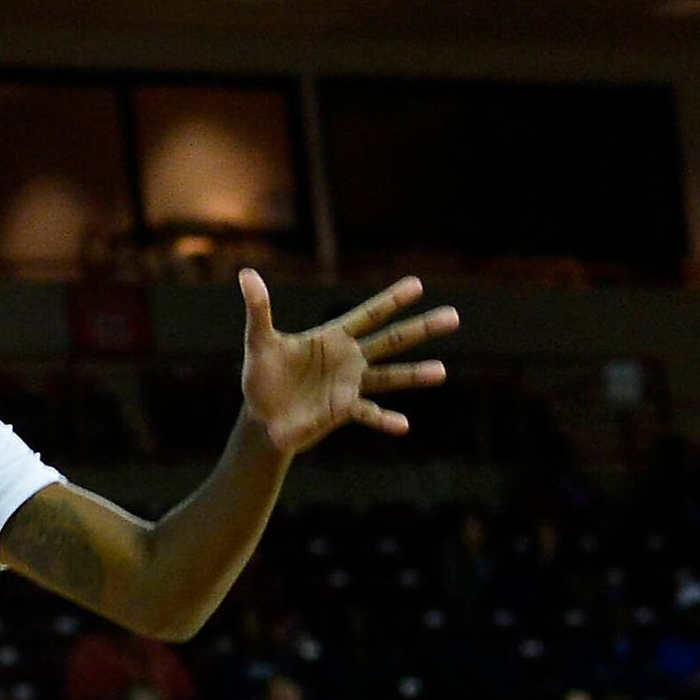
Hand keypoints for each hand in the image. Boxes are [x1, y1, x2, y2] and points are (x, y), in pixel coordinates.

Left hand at [238, 270, 456, 454]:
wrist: (263, 418)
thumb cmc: (262, 377)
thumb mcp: (258, 341)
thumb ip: (258, 309)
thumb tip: (246, 274)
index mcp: (332, 337)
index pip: (367, 314)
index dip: (391, 299)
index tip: (418, 284)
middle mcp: (348, 359)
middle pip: (391, 340)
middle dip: (421, 328)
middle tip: (454, 316)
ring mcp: (349, 386)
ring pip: (389, 376)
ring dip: (414, 374)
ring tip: (442, 371)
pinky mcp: (343, 412)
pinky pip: (367, 413)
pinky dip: (384, 419)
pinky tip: (403, 424)